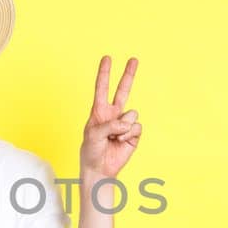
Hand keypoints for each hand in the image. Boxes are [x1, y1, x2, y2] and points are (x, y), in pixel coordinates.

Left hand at [80, 56, 141, 178]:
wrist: (100, 169)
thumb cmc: (91, 151)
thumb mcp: (94, 135)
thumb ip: (109, 125)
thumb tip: (126, 122)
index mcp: (99, 111)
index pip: (102, 88)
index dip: (104, 73)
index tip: (106, 58)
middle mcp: (113, 114)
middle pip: (123, 90)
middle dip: (129, 74)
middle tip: (134, 59)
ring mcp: (124, 123)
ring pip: (131, 114)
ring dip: (123, 127)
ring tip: (113, 138)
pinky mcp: (133, 134)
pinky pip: (136, 127)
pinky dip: (128, 135)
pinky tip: (120, 142)